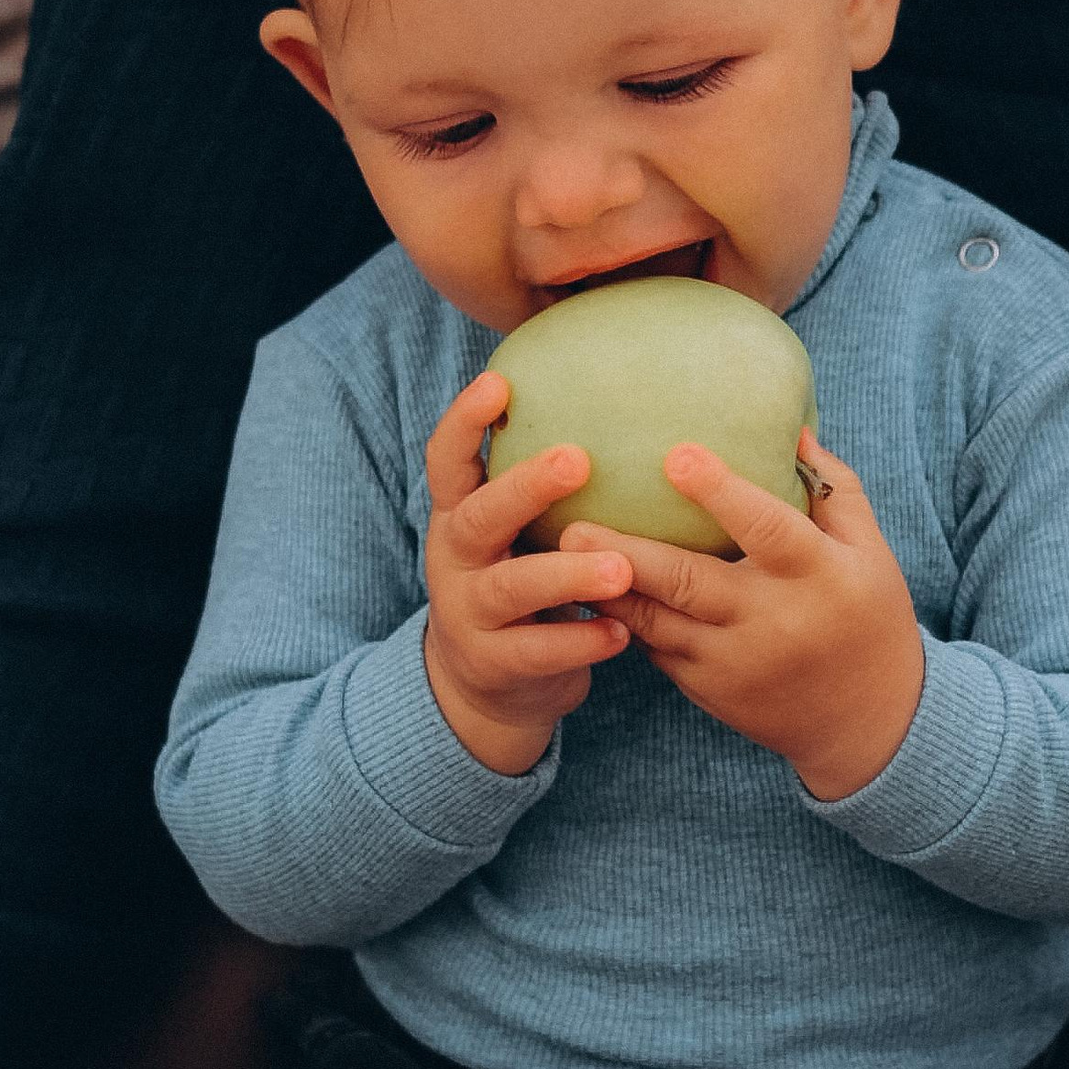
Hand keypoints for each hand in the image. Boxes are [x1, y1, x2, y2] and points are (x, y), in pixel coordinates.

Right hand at [423, 370, 632, 773]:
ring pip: (512, 588)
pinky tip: (622, 632)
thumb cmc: (518, 586)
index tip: (498, 382)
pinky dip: (581, 641)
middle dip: (525, 487)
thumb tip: (620, 410)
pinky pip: (538, 652)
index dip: (464, 421)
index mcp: (458, 517)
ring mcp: (469, 614)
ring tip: (620, 568)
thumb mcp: (514, 537)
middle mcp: (455, 560)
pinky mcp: (494, 664)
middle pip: (479, 516)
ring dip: (567, 574)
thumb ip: (542, 494)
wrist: (482, 686)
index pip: (446, 461)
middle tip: (578, 460)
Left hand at [570, 429, 922, 793]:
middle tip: (573, 526)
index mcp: (819, 576)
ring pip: (657, 623)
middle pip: (689, 583)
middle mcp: (774, 622)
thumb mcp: (869, 550)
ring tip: (557, 557)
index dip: (721, 494)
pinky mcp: (710, 690)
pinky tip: (588, 591)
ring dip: (606, 590)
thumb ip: (833, 488)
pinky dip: (623, 620)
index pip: (768, 528)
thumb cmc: (868, 617)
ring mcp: (736, 662)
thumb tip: (793, 427)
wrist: (866, 722)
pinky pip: (656, 650)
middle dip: (628, 554)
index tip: (676, 455)